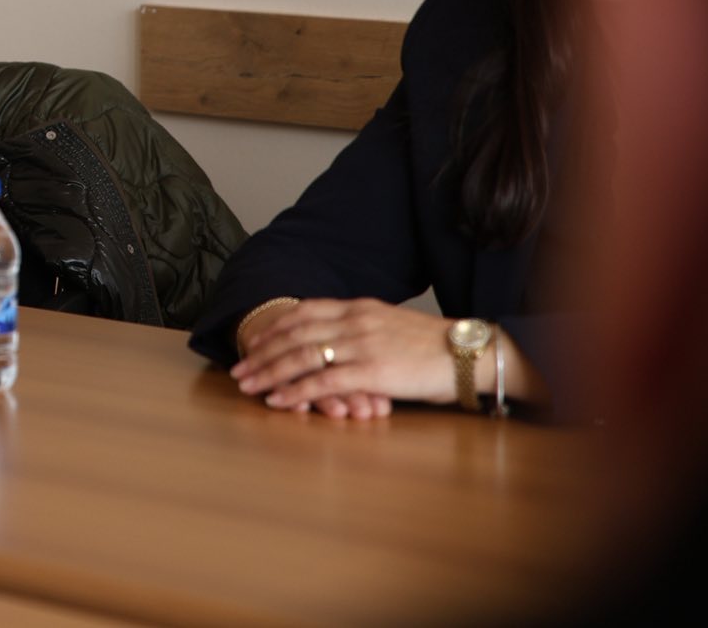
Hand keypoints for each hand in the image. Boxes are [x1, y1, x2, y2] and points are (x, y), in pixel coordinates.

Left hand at [231, 298, 454, 412]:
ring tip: (247, 385)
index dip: (275, 326)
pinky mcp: (371, 371)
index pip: (305, 311)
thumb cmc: (434, 346)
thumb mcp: (392, 326)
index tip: (254, 339)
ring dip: (269, 371)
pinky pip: (323, 381)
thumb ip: (362, 330)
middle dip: (261, 352)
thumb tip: (338, 342)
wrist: (469, 353)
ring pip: (301, 356)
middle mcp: (354, 321)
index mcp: (359, 307)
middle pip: (294, 333)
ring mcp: (361, 345)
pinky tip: (278, 400)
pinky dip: (295, 390)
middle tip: (238, 367)